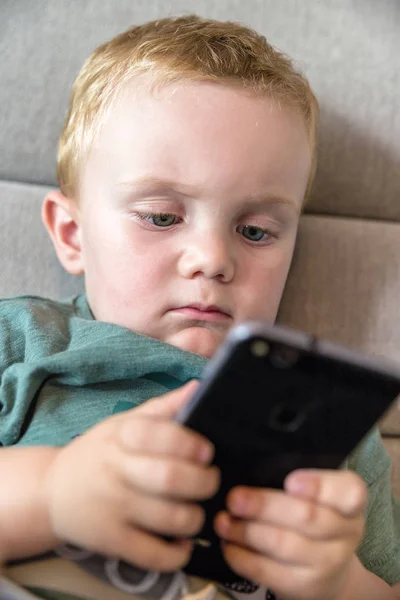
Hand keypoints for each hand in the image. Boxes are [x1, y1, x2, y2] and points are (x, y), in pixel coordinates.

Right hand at [44, 381, 219, 571]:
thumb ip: (162, 408)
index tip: (207, 451)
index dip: (192, 444)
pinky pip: (153, 554)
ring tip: (197, 509)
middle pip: (171, 477)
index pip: (160, 435)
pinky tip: (183, 543)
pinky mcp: (111, 541)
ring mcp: (113, 508)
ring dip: (196, 517)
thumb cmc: (99, 452)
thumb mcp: (123, 423)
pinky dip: (177, 554)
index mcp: (120, 436)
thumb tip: (198, 388)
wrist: (52, 491)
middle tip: (210, 481)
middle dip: (205, 481)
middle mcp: (116, 470)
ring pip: (171, 518)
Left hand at [214, 470, 366, 599]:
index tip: (290, 482)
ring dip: (247, 531)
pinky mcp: (305, 587)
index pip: (349, 493)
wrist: (328, 570)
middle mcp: (346, 533)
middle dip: (265, 506)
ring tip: (223, 521)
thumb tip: (251, 465)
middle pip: (306, 517)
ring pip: (284, 545)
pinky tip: (228, 543)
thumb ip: (295, 479)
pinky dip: (242, 557)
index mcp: (350, 503)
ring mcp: (328, 563)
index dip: (320, 486)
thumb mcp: (318, 496)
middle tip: (234, 498)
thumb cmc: (315, 516)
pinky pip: (268, 572)